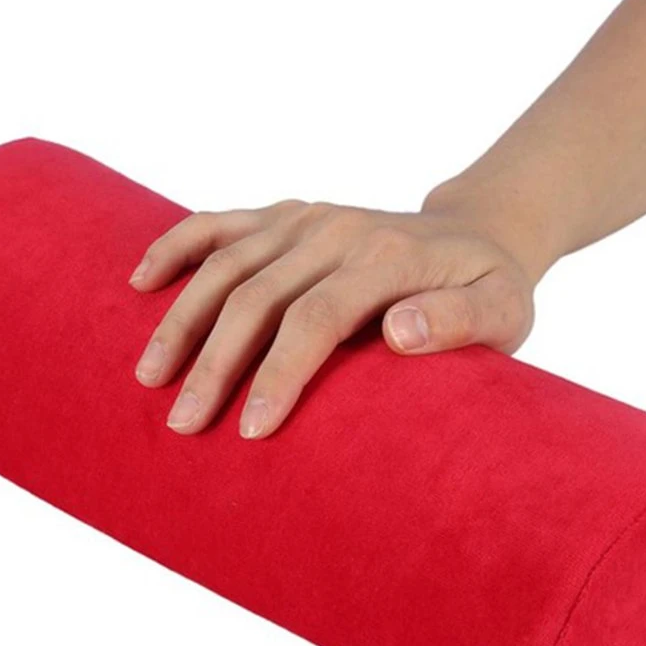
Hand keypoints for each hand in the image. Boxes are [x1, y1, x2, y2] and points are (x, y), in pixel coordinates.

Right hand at [130, 195, 535, 438]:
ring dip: (182, 319)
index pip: (318, 316)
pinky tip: (140, 282)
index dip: (279, 372)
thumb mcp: (504, 312)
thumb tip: (397, 331)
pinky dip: (175, 247)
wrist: (478, 232)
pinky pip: (219, 222)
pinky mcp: (286, 215)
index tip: (250, 430)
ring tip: (148, 378)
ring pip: (226, 264)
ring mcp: (307, 219)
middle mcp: (338, 231)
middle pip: (258, 295)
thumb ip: (460, 321)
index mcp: (387, 258)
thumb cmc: (489, 289)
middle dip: (215, 363)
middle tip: (183, 424)